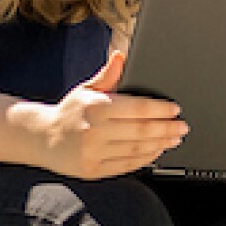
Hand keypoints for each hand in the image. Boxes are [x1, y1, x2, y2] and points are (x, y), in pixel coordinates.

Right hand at [33, 52, 188, 178]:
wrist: (43, 138)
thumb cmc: (70, 112)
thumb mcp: (86, 89)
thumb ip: (107, 75)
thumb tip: (120, 55)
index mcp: (96, 107)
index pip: (138, 108)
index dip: (161, 109)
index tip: (175, 110)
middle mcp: (94, 130)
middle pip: (142, 130)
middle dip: (167, 128)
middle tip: (182, 127)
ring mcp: (94, 152)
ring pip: (137, 149)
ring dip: (160, 144)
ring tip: (174, 139)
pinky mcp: (94, 170)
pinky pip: (126, 165)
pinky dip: (145, 159)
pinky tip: (156, 151)